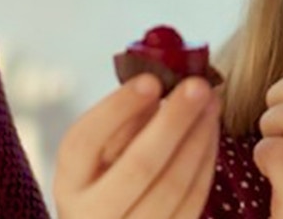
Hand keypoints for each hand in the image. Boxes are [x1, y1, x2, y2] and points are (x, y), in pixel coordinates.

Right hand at [53, 74, 219, 218]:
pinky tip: (210, 132)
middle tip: (198, 85)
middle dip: (174, 121)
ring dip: (198, 138)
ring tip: (212, 102)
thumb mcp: (102, 150)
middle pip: (138, 166)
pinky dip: (206, 162)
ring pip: (172, 186)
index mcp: (70, 182)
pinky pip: (192, 201)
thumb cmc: (110, 175)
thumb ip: (124, 119)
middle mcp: (90, 215)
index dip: (118, 108)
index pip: (85, 141)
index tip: (151, 79)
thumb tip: (160, 80)